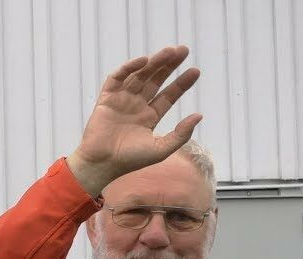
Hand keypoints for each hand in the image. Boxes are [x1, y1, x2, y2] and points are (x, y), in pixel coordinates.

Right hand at [68, 45, 202, 195]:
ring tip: (169, 51)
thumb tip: (199, 115)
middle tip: (183, 50)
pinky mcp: (106, 99)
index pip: (169, 95)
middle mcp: (136, 106)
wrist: (102, 164)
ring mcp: (121, 101)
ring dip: (153, 63)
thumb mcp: (161, 149)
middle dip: (169, 65)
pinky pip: (116, 79)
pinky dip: (128, 68)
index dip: (182, 83)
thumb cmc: (130, 160)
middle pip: (155, 80)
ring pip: (139, 76)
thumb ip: (181, 134)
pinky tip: (143, 61)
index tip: (195, 71)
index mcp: (150, 117)